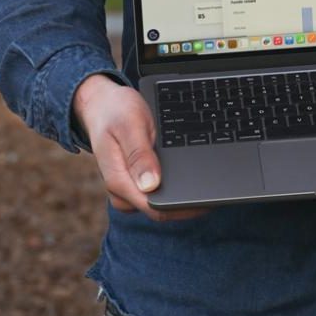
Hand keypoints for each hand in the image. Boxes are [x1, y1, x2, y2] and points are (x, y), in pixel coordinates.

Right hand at [72, 74, 208, 221]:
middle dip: (187, 202)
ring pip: (161, 202)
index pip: (156, 208)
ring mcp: (128, 189)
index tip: (208, 198)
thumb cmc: (114, 111)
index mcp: (119, 181)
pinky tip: (188, 176)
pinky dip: (174, 186)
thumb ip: (139, 155)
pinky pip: (158, 192)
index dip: (184, 207)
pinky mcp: (135, 183)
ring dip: (182, 195)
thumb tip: (151, 184)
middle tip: (214, 186)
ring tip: (204, 179)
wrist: (102, 105)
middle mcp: (122, 191)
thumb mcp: (129, 125)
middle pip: (161, 209)